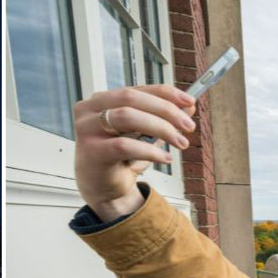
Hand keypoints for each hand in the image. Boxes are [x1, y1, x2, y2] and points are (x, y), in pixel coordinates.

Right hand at [71, 85, 195, 221]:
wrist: (101, 188)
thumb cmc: (121, 157)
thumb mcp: (144, 134)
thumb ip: (162, 118)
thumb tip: (189, 106)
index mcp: (102, 100)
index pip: (137, 89)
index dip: (166, 93)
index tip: (190, 101)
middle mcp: (90, 110)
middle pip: (132, 98)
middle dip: (166, 110)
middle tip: (188, 125)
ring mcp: (87, 130)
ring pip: (127, 117)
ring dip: (160, 128)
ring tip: (180, 142)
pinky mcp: (91, 151)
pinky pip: (124, 145)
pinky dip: (149, 150)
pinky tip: (165, 158)